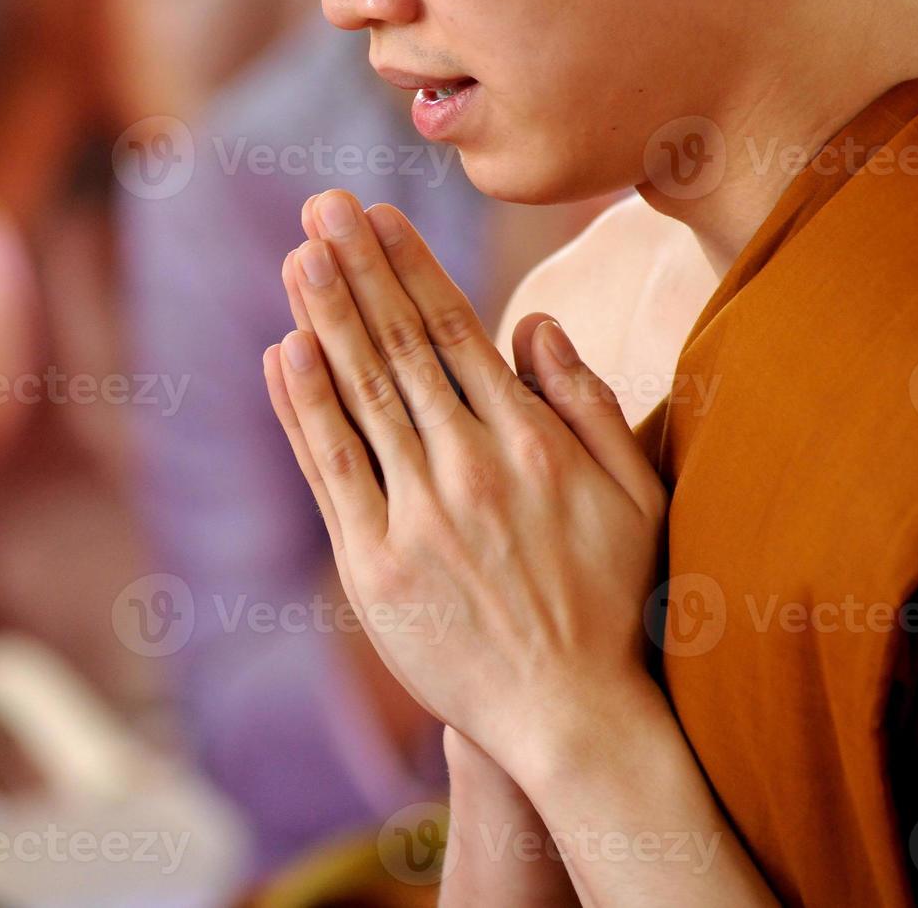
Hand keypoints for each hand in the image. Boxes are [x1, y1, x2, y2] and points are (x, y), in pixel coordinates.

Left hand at [262, 190, 666, 769]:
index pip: (454, 331)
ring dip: (322, 318)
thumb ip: (586, 400)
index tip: (377, 215)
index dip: (409, 267)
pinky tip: (282, 353)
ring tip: (296, 255)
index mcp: (529, 440)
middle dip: (356, 268)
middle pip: (398, 347)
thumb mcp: (635, 492)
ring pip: (359, 395)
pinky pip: (329, 470)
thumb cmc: (613, 598)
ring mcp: (416, 514)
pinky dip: (302, 409)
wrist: (571, 712)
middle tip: (319, 206)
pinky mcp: (373, 564)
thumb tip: (533, 322)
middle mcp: (469, 465)